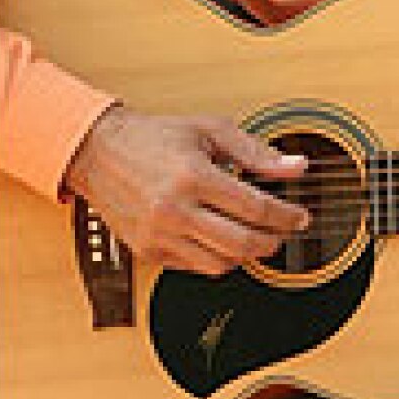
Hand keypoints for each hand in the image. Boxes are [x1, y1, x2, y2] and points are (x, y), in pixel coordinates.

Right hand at [63, 105, 309, 276]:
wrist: (98, 152)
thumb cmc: (153, 138)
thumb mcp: (210, 131)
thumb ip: (257, 152)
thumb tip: (296, 167)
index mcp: (193, 176)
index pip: (256, 208)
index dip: (287, 216)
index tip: (300, 217)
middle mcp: (175, 209)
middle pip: (242, 243)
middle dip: (273, 242)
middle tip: (282, 233)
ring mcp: (160, 234)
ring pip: (220, 264)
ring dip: (247, 255)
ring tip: (256, 239)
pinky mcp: (148, 251)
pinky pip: (194, 268)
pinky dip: (217, 260)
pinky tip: (223, 242)